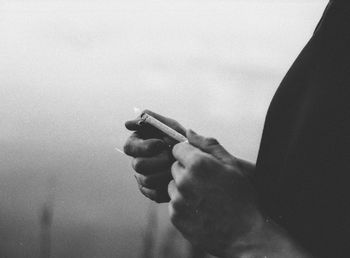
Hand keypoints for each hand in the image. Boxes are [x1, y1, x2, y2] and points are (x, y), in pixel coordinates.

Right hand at [124, 110, 185, 202]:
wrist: (201, 162)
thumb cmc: (184, 140)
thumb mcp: (171, 126)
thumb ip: (151, 120)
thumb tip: (127, 124)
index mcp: (139, 144)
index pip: (129, 147)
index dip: (143, 147)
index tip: (160, 144)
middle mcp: (139, 161)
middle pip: (138, 165)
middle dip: (158, 161)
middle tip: (173, 158)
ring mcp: (144, 178)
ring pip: (146, 180)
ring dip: (166, 173)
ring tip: (178, 168)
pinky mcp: (152, 192)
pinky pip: (154, 193)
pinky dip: (167, 186)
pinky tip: (176, 179)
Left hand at [168, 129, 260, 256]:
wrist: (246, 234)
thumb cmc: (242, 197)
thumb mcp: (231, 165)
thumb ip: (208, 145)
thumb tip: (188, 132)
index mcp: (198, 164)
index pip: (178, 149)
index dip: (189, 154)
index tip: (199, 162)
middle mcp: (184, 181)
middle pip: (174, 167)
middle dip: (186, 170)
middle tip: (205, 182)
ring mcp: (179, 200)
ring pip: (172, 185)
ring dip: (183, 187)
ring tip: (204, 197)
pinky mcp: (176, 217)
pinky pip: (173, 203)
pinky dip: (183, 204)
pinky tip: (200, 209)